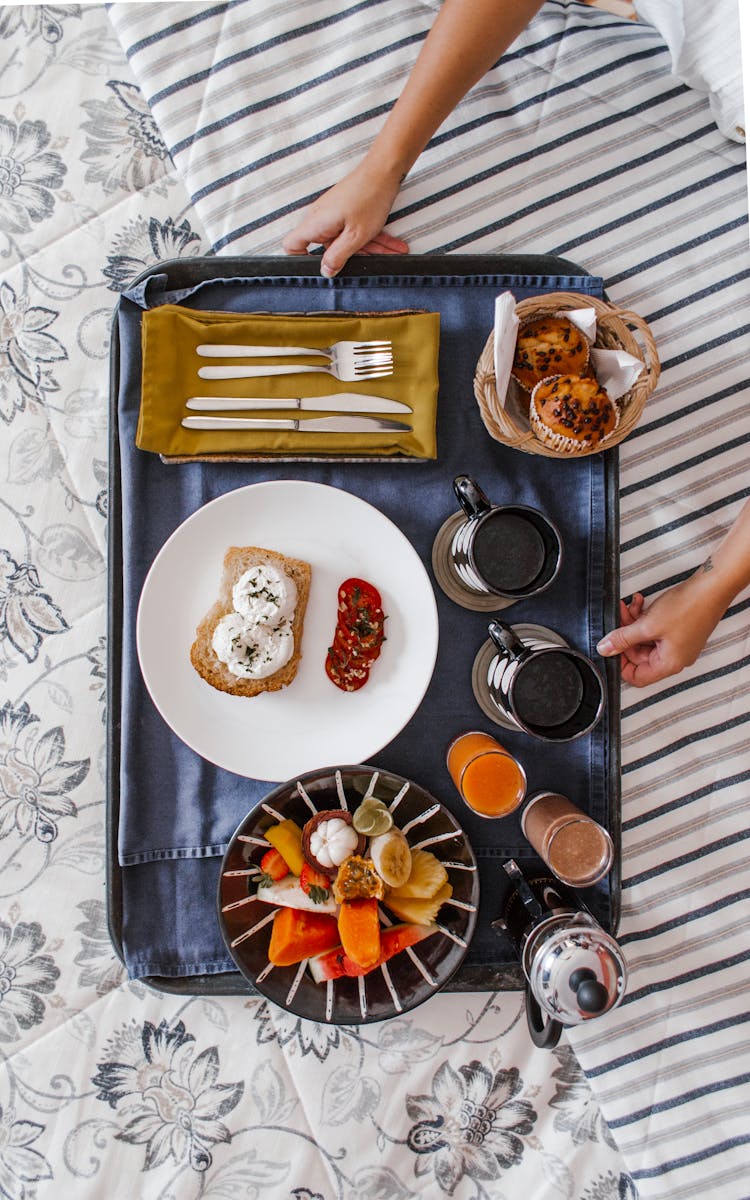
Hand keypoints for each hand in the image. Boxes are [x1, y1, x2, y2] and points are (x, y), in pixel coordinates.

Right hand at [282, 158, 408, 276]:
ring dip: (371, 249)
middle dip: (350, 259)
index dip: (299, 259)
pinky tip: (395, 247)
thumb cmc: (368, 198)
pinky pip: (356, 231)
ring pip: (347, 240)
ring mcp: (334, 215)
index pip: (292, 245)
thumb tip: (325, 271)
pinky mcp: (346, 212)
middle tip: (370, 267)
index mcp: (316, 224)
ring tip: (393, 254)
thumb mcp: (355, 236)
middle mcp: (321, 219)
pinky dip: (373, 239)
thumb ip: (338, 256)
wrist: (384, 170)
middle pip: (327, 248)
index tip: (317, 270)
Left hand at [596, 577, 726, 686]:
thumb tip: (605, 649)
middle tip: (618, 618)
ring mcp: (677, 644)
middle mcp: (675, 658)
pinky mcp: (678, 631)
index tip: (611, 647)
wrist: (712, 587)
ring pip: (645, 640)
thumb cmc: (689, 607)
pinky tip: (640, 604)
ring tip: (629, 607)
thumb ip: (623, 638)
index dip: (620, 664)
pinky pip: (654, 630)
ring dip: (633, 623)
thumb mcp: (647, 625)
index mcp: (669, 664)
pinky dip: (645, 618)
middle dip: (625, 635)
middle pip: (639, 655)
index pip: (637, 677)